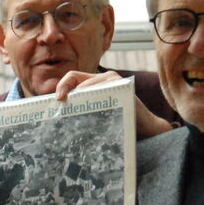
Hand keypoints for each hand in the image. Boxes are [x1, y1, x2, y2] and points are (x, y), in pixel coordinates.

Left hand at [54, 70, 174, 138]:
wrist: (145, 127)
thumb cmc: (117, 122)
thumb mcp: (96, 112)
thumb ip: (82, 107)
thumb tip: (59, 110)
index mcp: (96, 82)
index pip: (73, 77)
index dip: (62, 86)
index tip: (58, 100)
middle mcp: (105, 77)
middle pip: (77, 81)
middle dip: (69, 97)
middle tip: (64, 111)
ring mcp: (115, 80)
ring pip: (88, 88)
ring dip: (82, 102)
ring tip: (82, 116)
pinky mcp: (123, 86)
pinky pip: (102, 91)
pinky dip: (96, 102)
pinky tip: (97, 114)